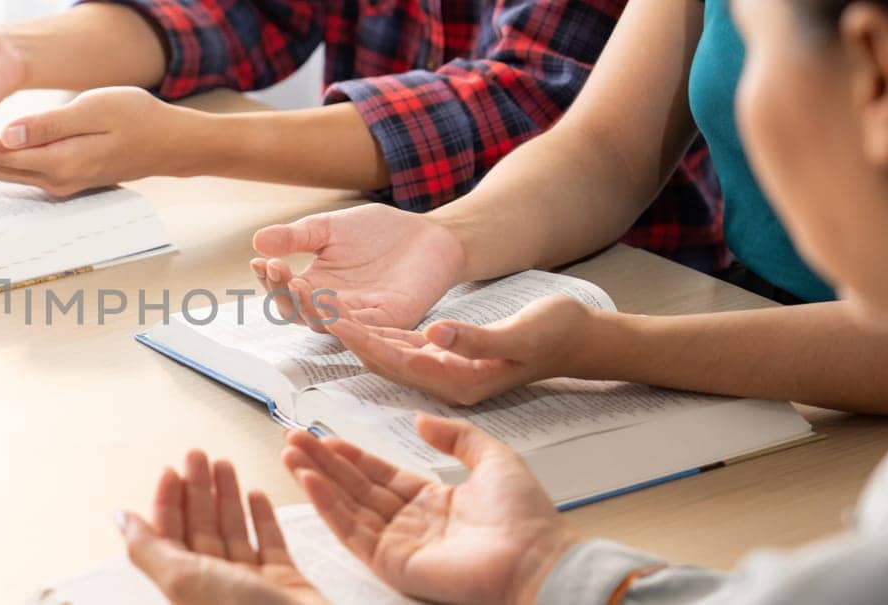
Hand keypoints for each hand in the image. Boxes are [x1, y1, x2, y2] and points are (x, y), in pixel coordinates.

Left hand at [0, 87, 199, 196]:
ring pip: (0, 172)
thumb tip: (5, 136)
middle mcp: (53, 181)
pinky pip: (15, 171)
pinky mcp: (63, 178)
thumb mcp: (95, 109)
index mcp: (58, 162)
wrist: (172, 144)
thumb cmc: (140, 118)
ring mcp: (58, 183)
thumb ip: (48, 124)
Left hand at [120, 450, 327, 604]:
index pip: (169, 534)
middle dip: (198, 489)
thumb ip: (147, 548)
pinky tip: (257, 496)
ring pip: (233, 531)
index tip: (171, 470)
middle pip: (201, 527)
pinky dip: (263, 518)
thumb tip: (119, 519)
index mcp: (187, 584)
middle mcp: (216, 584)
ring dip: (228, 497)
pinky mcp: (283, 582)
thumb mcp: (181, 579)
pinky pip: (270, 543)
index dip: (169, 500)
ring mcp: (250, 583)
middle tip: (198, 456)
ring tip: (225, 466)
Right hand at [251, 204, 466, 331]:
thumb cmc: (379, 232)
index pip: (284, 293)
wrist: (429, 233)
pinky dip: (344, 319)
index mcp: (317, 286)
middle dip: (283, 293)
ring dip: (308, 306)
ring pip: (326, 323)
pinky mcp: (391, 319)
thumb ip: (297, 236)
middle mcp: (334, 307)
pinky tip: (328, 300)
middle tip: (275, 268)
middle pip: (299, 313)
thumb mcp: (330, 227)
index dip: (269, 281)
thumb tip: (257, 241)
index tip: (258, 261)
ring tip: (296, 282)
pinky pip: (364, 327)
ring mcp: (361, 317)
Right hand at [281, 418, 578, 604]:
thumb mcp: (493, 459)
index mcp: (431, 500)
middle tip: (292, 437)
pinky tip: (308, 479)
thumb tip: (421, 420)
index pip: (378, 474)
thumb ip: (456, 437)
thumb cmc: (523, 515)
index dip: (350, 454)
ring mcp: (397, 543)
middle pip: (354, 486)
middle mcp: (409, 521)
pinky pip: (351, 530)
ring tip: (290, 452)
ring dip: (316, 478)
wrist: (534, 557)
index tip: (323, 434)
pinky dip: (326, 504)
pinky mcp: (390, 562)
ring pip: (346, 505)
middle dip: (322, 461)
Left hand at [324, 295, 595, 404]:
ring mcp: (441, 372)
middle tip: (308, 307)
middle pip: (381, 359)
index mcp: (458, 382)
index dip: (362, 338)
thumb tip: (437, 333)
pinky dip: (372, 328)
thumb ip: (477, 338)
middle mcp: (443, 382)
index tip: (330, 316)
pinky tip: (347, 312)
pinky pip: (397, 345)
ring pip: (384, 352)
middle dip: (344, 334)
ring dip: (351, 330)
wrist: (578, 339)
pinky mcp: (443, 357)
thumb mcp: (521, 332)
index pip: (397, 361)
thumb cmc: (556, 333)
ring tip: (316, 305)